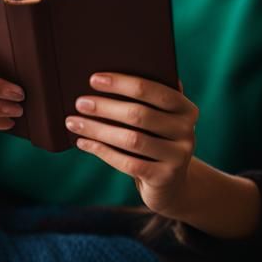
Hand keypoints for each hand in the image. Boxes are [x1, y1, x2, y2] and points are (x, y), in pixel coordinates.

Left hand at [65, 72, 198, 217]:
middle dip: (105, 107)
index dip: (123, 84)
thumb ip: (146, 99)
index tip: (94, 79)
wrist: (170, 183)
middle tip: (79, 102)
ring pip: (131, 140)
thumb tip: (105, 77)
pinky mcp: (164, 178)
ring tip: (74, 122)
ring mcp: (178, 156)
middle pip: (140, 115)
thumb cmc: (154, 140)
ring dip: (98, 129)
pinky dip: (102, 151)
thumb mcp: (157, 119)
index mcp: (186, 109)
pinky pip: (127, 162)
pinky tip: (83, 142)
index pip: (154, 90)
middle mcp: (187, 131)